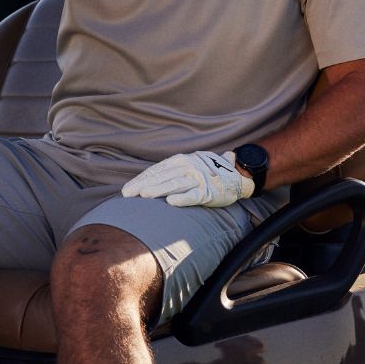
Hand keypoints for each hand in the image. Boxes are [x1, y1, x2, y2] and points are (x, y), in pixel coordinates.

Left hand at [121, 150, 253, 207]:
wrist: (237, 177)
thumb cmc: (206, 173)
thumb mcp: (187, 166)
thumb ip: (170, 172)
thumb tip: (145, 181)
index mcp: (180, 161)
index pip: (156, 171)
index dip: (141, 180)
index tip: (127, 190)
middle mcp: (188, 167)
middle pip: (161, 177)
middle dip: (143, 185)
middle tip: (128, 194)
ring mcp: (199, 179)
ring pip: (175, 184)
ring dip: (159, 189)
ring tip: (144, 195)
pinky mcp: (209, 192)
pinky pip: (194, 195)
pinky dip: (183, 198)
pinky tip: (171, 202)